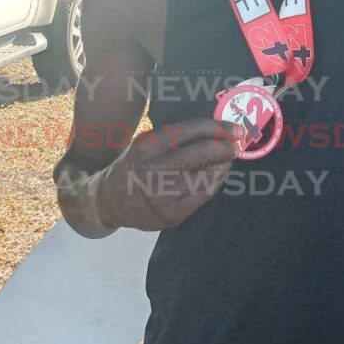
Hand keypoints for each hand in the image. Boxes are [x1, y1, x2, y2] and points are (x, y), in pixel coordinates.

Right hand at [96, 119, 244, 231]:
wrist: (107, 202)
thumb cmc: (132, 166)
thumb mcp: (144, 144)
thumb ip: (175, 138)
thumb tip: (217, 131)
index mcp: (146, 148)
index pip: (190, 130)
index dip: (218, 128)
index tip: (235, 129)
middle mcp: (153, 171)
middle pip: (202, 152)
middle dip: (225, 147)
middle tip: (235, 145)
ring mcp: (163, 196)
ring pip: (207, 175)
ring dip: (223, 165)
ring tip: (225, 160)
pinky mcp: (171, 215)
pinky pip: (204, 195)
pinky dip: (214, 182)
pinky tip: (215, 176)